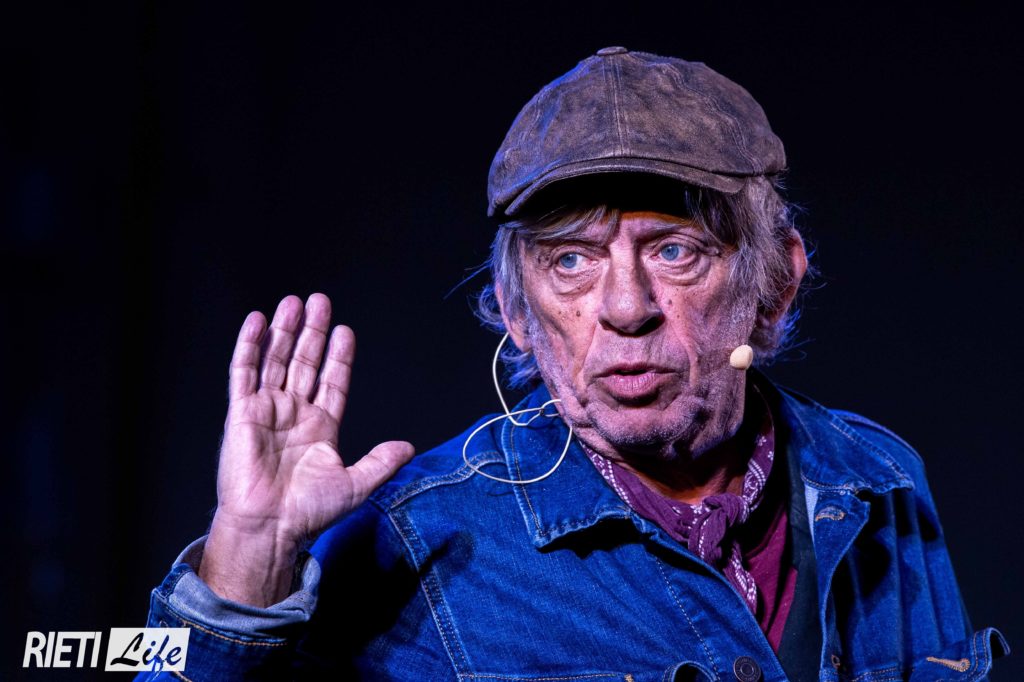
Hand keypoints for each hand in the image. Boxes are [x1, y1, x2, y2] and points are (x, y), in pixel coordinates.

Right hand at [199, 294, 414, 605]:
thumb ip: (381, 462)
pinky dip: (249, 346)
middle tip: (321, 301)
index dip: (339, 356)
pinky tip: (257, 321)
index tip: (345, 331)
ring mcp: (267, 410)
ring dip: (285, 331)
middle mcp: (294, 413)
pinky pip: (244, 373)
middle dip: (313, 332)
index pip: (332, 381)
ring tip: (294, 302)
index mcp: (321, 427)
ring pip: (276, 360)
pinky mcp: (242, 413)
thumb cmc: (308, 512)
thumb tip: (408, 447)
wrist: (271, 528)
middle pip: (305, 362)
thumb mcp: (356, 484)